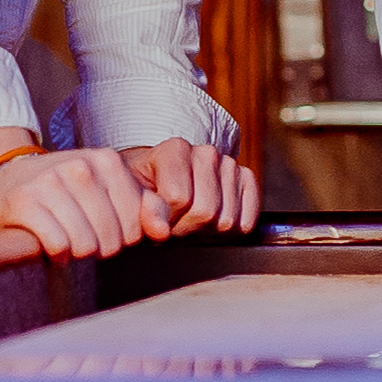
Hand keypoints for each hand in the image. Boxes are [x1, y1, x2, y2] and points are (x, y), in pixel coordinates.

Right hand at [0, 145, 177, 254]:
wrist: (4, 177)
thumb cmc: (63, 189)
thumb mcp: (107, 188)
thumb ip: (144, 207)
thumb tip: (163, 232)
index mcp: (108, 161)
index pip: (135, 226)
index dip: (122, 239)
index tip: (104, 230)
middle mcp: (81, 167)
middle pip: (111, 240)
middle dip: (98, 248)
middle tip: (83, 236)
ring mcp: (51, 182)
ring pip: (85, 245)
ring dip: (76, 253)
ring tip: (67, 239)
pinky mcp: (25, 201)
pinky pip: (58, 245)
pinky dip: (56, 254)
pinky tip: (51, 244)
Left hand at [119, 140, 258, 236]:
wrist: (162, 184)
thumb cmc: (146, 192)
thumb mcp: (134, 199)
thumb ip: (143, 213)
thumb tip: (160, 231)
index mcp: (175, 150)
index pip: (179, 197)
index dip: (166, 219)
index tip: (158, 216)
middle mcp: (206, 152)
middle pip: (206, 211)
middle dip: (186, 228)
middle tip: (175, 222)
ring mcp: (229, 164)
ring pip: (226, 219)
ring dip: (206, 231)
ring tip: (190, 220)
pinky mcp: (247, 179)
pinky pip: (247, 220)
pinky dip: (230, 231)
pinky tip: (212, 221)